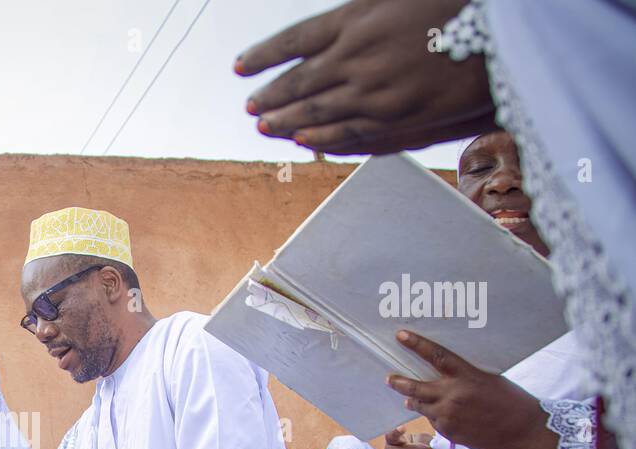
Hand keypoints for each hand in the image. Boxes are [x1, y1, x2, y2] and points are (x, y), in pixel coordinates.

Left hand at [236, 0, 493, 154]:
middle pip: (299, 82)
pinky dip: (322, 137)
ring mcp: (373, 91)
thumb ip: (362, 7)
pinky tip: (305, 141)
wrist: (503, 35)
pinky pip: (348, 131)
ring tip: (264, 127)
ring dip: (286, 121)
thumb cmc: (456, 2)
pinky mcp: (394, 117)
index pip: (294, 40)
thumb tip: (336, 19)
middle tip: (250, 107)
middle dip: (271, 95)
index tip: (239, 68)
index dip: (264, 55)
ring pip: (317, 113)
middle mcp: (356, 57)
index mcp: (356, 18)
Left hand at [385, 330, 547, 448]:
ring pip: (421, 405)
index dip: (416, 344)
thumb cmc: (512, 401)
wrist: (524, 433)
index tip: (400, 335)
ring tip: (409, 398)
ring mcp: (448, 415)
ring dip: (414, 400)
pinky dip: (433, 415)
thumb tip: (443, 376)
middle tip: (389, 378)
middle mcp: (453, 394)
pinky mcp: (448, 432)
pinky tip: (442, 414)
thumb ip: (463, 376)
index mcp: (467, 375)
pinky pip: (433, 420)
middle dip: (399, 382)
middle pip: (415, 387)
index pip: (435, 355)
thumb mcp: (489, 379)